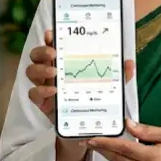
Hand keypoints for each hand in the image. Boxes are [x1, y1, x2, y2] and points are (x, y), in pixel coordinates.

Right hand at [26, 30, 134, 156]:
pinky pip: (33, 94)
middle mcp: (52, 72)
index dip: (49, 37)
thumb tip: (129, 63)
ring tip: (54, 72)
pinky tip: (53, 92)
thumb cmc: (93, 100)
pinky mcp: (43, 103)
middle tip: (53, 53)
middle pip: (36, 55)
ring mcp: (45, 86)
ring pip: (31, 72)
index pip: (53, 45)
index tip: (52, 33)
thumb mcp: (107, 86)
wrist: (87, 127)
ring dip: (40, 69)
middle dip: (42, 50)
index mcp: (65, 63)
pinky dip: (41, 91)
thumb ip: (117, 75)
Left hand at [87, 119, 160, 160]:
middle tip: (90, 142)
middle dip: (103, 151)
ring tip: (99, 146)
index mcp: (155, 157)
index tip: (94, 139)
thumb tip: (129, 124)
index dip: (107, 143)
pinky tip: (115, 154)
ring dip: (109, 157)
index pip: (125, 149)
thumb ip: (147, 130)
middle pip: (119, 160)